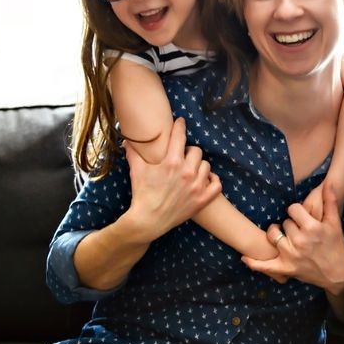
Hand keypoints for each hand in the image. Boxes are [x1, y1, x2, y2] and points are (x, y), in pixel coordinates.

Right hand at [123, 118, 220, 241]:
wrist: (148, 221)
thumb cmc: (142, 195)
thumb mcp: (136, 171)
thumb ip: (133, 153)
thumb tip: (126, 140)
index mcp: (171, 162)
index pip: (180, 136)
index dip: (180, 126)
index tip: (181, 122)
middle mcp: (187, 172)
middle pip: (196, 151)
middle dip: (189, 152)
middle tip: (182, 157)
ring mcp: (197, 186)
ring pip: (206, 166)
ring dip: (199, 166)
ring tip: (191, 170)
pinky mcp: (202, 199)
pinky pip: (217, 184)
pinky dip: (212, 181)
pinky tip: (205, 180)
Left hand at [242, 182, 343, 295]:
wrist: (337, 273)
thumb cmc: (336, 246)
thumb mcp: (335, 223)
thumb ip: (330, 201)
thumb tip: (328, 182)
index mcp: (312, 228)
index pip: (293, 209)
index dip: (296, 211)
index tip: (300, 217)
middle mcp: (300, 241)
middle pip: (284, 223)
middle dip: (290, 225)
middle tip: (297, 230)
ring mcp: (290, 255)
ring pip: (273, 236)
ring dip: (275, 235)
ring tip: (282, 236)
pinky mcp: (286, 269)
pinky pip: (266, 265)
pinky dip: (254, 263)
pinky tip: (245, 257)